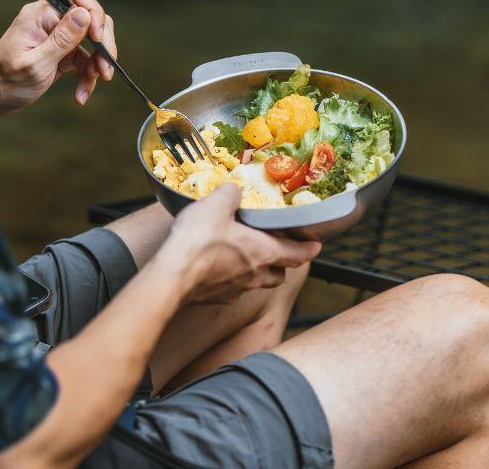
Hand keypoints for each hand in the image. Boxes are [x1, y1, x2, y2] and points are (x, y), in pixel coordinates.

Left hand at [0, 0, 116, 120]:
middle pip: (90, 19)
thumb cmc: (3, 83)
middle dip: (102, 44)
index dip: (94, 15)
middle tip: (106, 69)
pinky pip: (83, 59)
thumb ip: (62, 39)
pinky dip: (86, 76)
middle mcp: (49, 21)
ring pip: (90, 42)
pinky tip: (81, 95)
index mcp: (40, 15)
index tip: (99, 41)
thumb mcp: (36, 64)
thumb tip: (85, 14)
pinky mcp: (59, 53)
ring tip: (94, 84)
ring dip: (96, 64)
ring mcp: (55, 37)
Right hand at [161, 184, 320, 304]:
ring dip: (258, 272)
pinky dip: (233, 280)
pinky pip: (233, 290)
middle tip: (276, 248)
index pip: (297, 254)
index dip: (309, 249)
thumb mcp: (217, 204)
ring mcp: (235, 290)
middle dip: (281, 263)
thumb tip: (234, 190)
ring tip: (246, 256)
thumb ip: (230, 194)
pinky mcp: (216, 297)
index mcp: (262, 251)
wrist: (171, 276)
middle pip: (279, 274)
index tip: (316, 246)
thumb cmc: (198, 241)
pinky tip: (220, 268)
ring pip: (257, 284)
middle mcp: (254, 275)